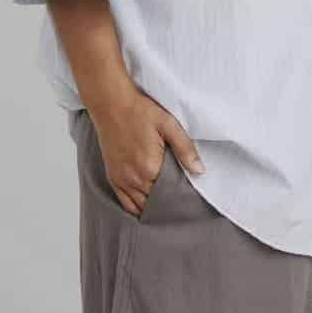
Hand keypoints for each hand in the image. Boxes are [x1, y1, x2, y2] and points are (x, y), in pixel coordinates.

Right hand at [92, 95, 204, 217]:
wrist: (111, 104)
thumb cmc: (139, 112)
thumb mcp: (168, 125)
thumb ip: (185, 149)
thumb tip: (200, 171)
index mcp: (150, 167)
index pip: (171, 194)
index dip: (182, 198)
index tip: (191, 199)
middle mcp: (134, 178)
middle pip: (157, 203)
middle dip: (169, 204)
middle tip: (182, 204)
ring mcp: (121, 179)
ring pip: (141, 206)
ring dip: (154, 208)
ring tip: (167, 206)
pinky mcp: (113, 177)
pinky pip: (126, 203)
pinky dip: (137, 208)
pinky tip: (148, 208)